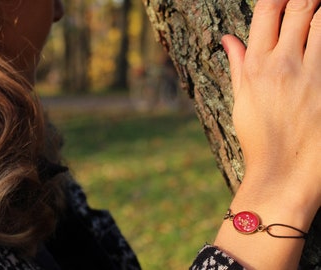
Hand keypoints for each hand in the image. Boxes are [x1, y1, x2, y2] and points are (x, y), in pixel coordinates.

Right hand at [222, 0, 320, 209]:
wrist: (283, 174)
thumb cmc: (259, 140)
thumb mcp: (241, 102)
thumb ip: (238, 65)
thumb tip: (228, 39)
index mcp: (256, 67)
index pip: (267, 10)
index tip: (284, 0)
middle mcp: (283, 64)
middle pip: (301, 6)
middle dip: (305, 0)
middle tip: (307, 8)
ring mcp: (311, 74)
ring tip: (317, 27)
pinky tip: (320, 51)